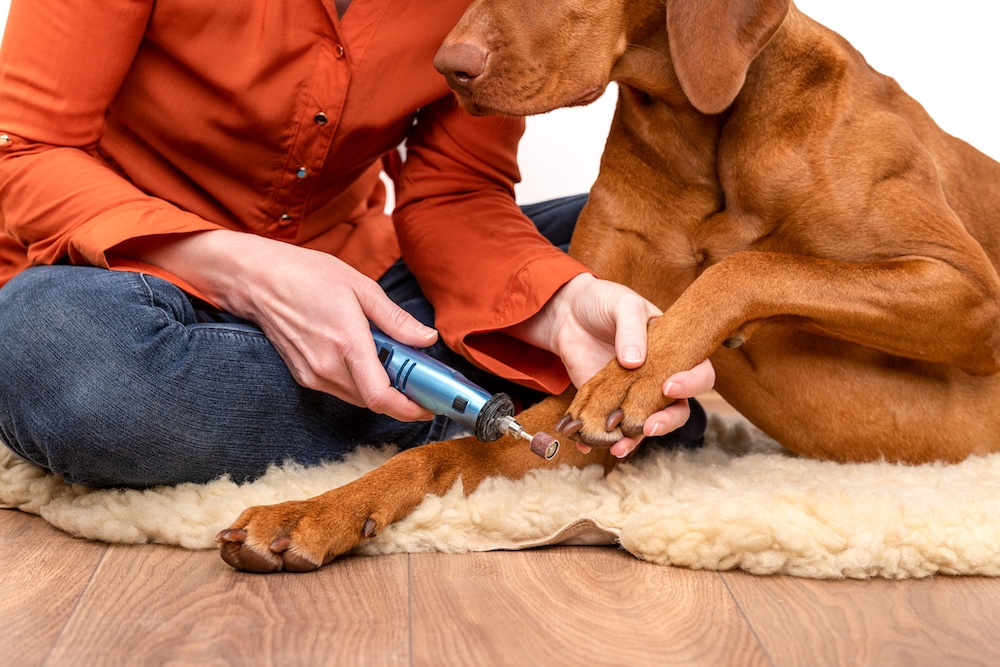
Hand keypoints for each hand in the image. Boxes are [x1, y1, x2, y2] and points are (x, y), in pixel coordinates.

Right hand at [115, 230, 437, 421]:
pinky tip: (368, 361)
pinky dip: (361, 383)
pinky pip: (341, 390)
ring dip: (381, 390)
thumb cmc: (307, 275)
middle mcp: (327, 367)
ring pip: (358, 398)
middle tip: (420, 380)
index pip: (380, 396)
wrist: (256, 279)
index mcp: (347, 344)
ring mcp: (313, 375)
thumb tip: (426, 339)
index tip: (428, 404)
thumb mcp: (361, 287)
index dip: (409, 408)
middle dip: (402, 397)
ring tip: (396, 366)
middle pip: (373, 402)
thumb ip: (396, 319)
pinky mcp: (303, 376)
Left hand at [509, 273, 715, 455]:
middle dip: (667, 422)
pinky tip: (585, 443)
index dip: (691, 384)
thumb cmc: (605, 302)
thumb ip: (631, 328)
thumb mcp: (622, 304)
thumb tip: (634, 361)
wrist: (569, 313)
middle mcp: (659, 376)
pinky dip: (599, 439)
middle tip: (648, 426)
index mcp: (675, 350)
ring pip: (645, 424)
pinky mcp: (608, 403)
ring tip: (617, 447)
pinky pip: (610, 426)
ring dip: (634, 440)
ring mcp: (633, 393)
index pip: (699, 372)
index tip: (669, 387)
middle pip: (677, 408)